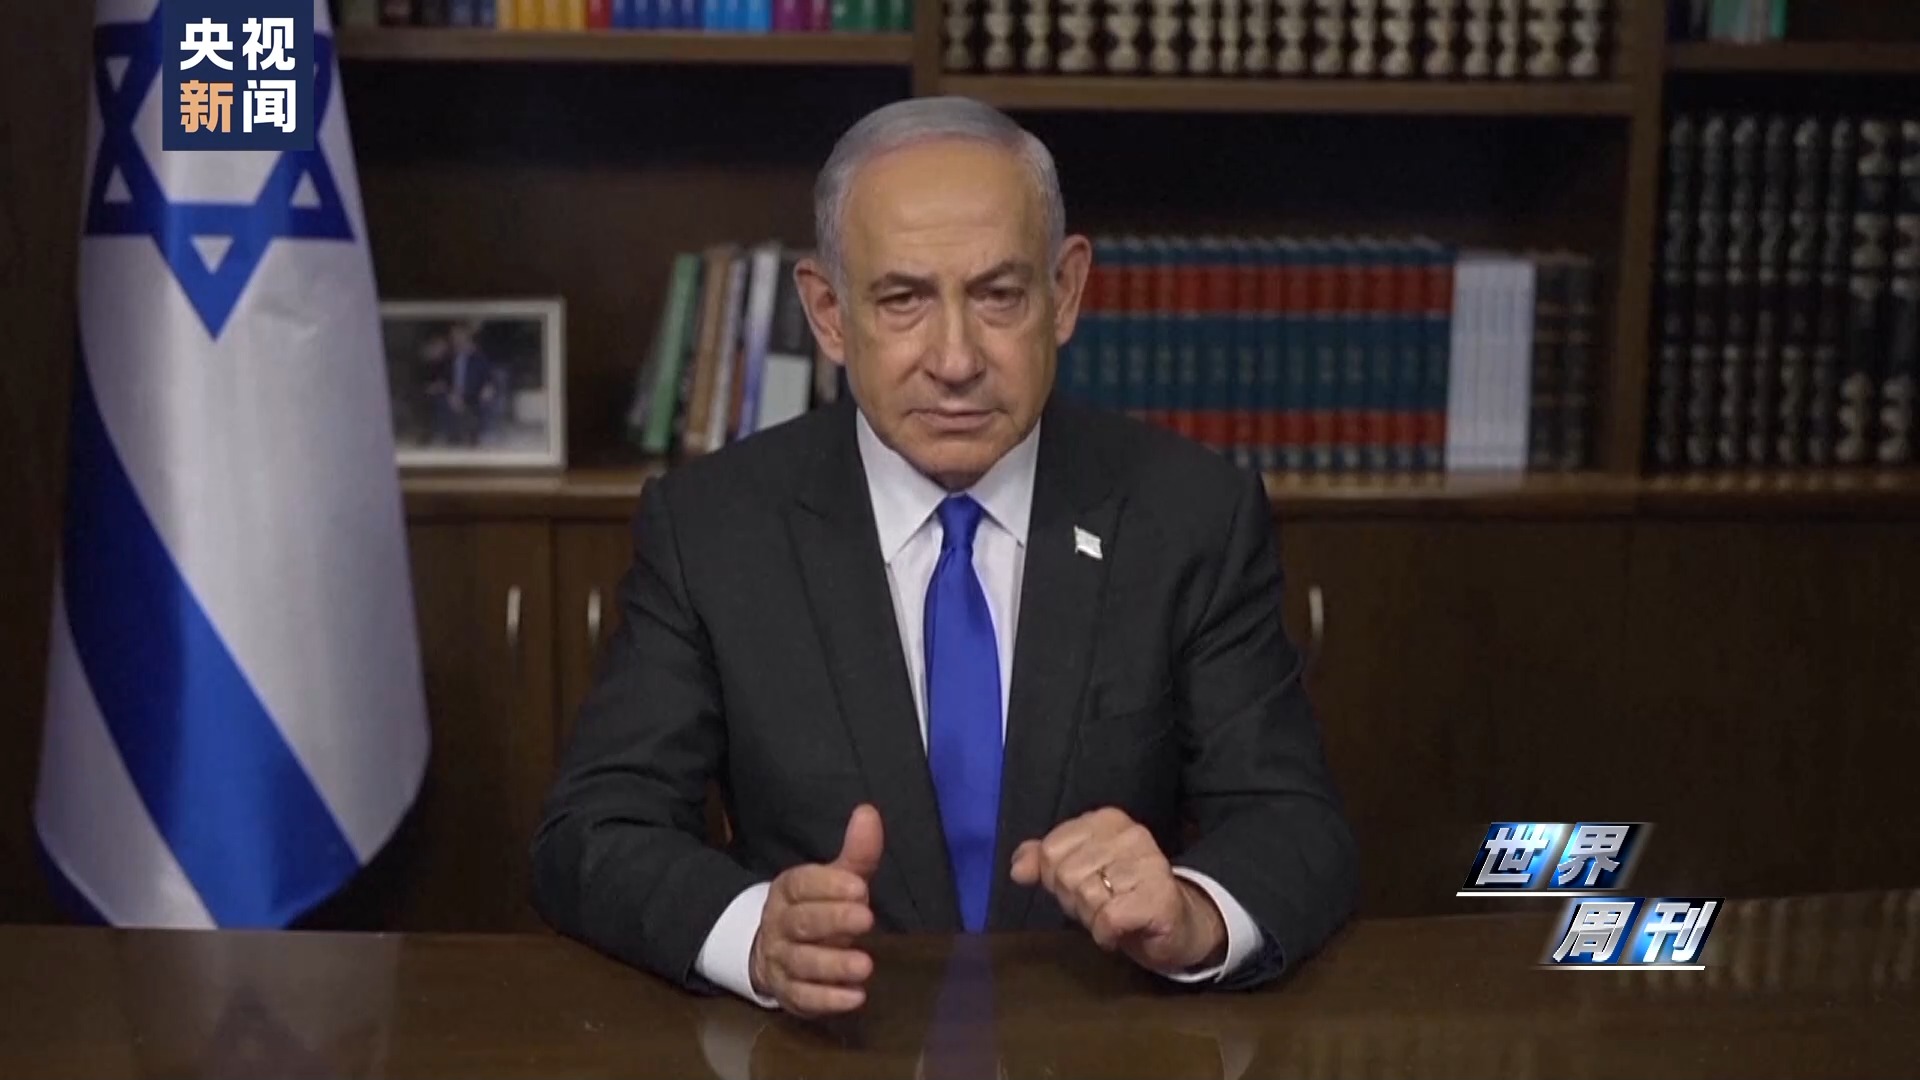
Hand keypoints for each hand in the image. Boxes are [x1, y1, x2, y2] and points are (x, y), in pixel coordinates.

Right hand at [748, 804, 881, 1016]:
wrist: (774, 951)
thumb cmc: (817, 909)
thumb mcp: (837, 880)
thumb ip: (856, 852)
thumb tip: (868, 811)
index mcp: (788, 891)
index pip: (801, 884)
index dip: (828, 886)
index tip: (860, 887)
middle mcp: (780, 925)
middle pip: (801, 923)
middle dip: (833, 920)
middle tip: (866, 918)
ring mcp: (781, 961)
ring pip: (801, 963)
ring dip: (833, 966)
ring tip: (865, 965)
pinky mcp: (788, 993)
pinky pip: (803, 998)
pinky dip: (828, 1000)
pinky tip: (856, 998)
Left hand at [1010, 808, 1226, 974]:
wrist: (1177, 924)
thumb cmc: (1121, 896)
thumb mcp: (1076, 873)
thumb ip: (1043, 862)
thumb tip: (1017, 869)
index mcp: (1106, 820)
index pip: (1050, 849)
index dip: (1055, 878)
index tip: (1081, 886)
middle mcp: (1131, 834)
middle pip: (1065, 874)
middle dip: (1074, 901)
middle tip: (1099, 906)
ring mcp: (1149, 863)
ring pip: (1086, 896)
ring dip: (1092, 919)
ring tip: (1112, 917)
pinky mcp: (1159, 896)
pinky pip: (1108, 918)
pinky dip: (1106, 934)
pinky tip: (1120, 932)